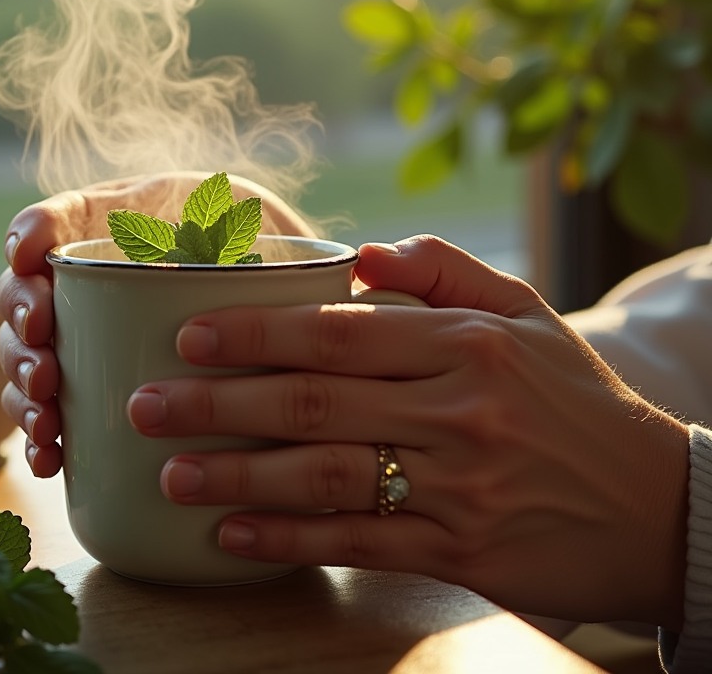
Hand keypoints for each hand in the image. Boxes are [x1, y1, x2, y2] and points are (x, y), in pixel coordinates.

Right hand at [0, 172, 315, 477]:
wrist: (268, 288)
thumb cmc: (240, 237)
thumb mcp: (229, 214)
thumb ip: (213, 217)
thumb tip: (216, 251)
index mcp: (100, 226)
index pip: (44, 225)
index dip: (25, 238)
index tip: (28, 257)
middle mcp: (76, 282)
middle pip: (20, 300)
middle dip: (22, 332)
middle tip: (45, 361)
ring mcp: (78, 335)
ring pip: (27, 359)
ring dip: (24, 391)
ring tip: (47, 416)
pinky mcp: (92, 386)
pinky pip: (52, 412)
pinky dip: (42, 438)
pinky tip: (49, 458)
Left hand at [125, 235, 688, 627]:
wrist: (658, 503)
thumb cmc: (571, 396)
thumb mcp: (524, 310)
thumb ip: (441, 268)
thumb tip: (358, 249)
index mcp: (464, 342)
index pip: (338, 331)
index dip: (255, 332)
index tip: (187, 335)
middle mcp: (457, 410)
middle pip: (314, 402)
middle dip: (218, 402)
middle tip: (144, 403)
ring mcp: (459, 486)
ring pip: (325, 475)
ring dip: (237, 474)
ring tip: (167, 472)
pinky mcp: (463, 553)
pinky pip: (360, 543)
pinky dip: (290, 541)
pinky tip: (232, 536)